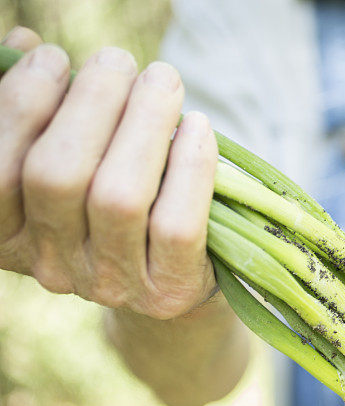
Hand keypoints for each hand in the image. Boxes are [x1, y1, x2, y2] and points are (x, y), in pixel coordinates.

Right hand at [0, 27, 217, 318]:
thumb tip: (27, 47)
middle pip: (58, 177)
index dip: (22, 104)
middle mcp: (53, 265)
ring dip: (143, 123)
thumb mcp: (73, 157)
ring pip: (118, 197)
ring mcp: (112, 284)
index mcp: (10, 234)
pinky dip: (191, 167)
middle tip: (117, 61)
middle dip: (89, 103)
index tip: (54, 56)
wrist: (176, 271)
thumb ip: (43, 112)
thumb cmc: (118, 191)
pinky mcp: (170, 291)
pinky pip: (177, 225)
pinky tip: (198, 127)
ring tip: (162, 80)